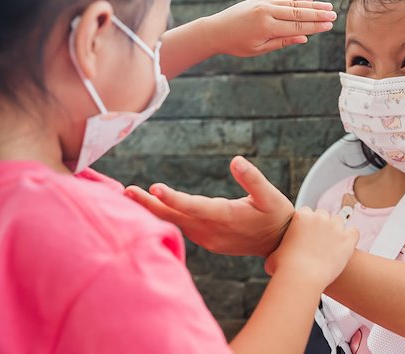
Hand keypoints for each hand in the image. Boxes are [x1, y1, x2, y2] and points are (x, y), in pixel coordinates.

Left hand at [124, 156, 294, 256]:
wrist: (278, 244)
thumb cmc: (276, 215)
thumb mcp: (271, 196)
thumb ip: (252, 178)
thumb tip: (235, 160)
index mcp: (226, 216)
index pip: (194, 207)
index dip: (174, 198)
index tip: (154, 188)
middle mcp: (211, 230)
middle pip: (175, 217)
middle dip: (149, 204)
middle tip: (126, 191)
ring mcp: (207, 238)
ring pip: (175, 223)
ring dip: (153, 210)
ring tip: (131, 195)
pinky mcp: (206, 240)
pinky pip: (180, 227)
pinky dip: (164, 216)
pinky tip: (151, 207)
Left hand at [203, 0, 336, 56]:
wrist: (216, 30)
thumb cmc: (237, 44)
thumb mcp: (259, 49)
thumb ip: (282, 42)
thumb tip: (304, 38)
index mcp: (266, 27)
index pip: (297, 26)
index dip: (314, 26)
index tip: (329, 25)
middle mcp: (266, 12)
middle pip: (298, 12)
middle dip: (317, 14)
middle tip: (333, 14)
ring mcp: (263, 3)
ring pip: (292, 3)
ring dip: (311, 5)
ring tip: (326, 6)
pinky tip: (308, 0)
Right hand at [266, 207, 358, 287]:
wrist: (302, 278)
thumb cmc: (285, 268)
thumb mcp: (273, 256)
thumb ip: (278, 251)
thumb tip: (273, 258)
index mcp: (301, 216)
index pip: (306, 212)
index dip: (306, 223)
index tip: (305, 233)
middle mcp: (319, 218)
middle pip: (323, 214)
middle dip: (321, 224)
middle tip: (318, 239)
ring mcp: (335, 227)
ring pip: (339, 220)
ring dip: (336, 229)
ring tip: (332, 242)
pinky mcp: (347, 239)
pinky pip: (354, 232)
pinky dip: (351, 237)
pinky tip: (346, 245)